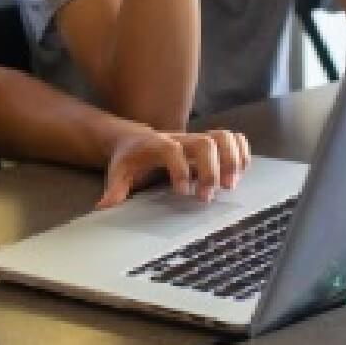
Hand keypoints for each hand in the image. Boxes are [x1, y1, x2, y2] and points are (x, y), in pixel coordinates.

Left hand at [96, 128, 251, 208]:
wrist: (134, 138)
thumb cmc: (129, 158)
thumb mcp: (118, 172)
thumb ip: (114, 189)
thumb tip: (103, 207)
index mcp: (156, 144)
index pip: (171, 149)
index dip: (180, 168)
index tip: (182, 191)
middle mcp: (180, 139)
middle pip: (204, 143)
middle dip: (211, 170)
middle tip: (207, 196)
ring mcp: (196, 139)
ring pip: (223, 136)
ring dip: (232, 160)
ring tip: (230, 185)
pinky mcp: (209, 143)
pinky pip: (233, 139)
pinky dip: (242, 153)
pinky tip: (241, 173)